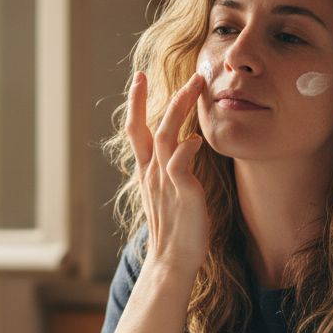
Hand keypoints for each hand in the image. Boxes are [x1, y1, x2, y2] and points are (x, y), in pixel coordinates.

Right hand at [124, 71, 209, 276]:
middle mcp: (151, 172)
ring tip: (194, 87)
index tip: (140, 77)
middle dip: (156, 95)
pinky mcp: (181, 192)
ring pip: (164, 136)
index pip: (135, 130)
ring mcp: (163, 181)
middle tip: (172, 72)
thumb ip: (172, 168)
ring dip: (179, 108)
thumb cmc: (176, 228)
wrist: (172, 260)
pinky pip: (179, 163)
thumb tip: (186, 144)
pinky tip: (196, 138)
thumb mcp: (169, 192)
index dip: (136, 102)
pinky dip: (187, 147)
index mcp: (146, 171)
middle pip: (146, 126)